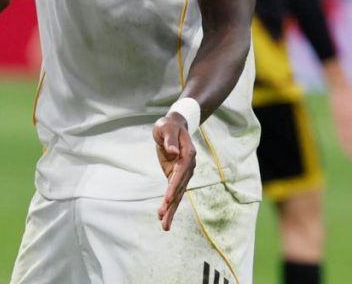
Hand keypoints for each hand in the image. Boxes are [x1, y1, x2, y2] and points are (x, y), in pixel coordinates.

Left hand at [153, 114, 196, 230]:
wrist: (174, 126)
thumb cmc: (169, 126)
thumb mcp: (166, 128)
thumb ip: (169, 140)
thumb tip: (173, 152)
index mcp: (187, 154)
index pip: (180, 173)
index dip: (174, 186)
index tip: (168, 199)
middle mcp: (188, 166)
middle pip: (180, 188)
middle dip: (172, 205)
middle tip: (163, 220)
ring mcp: (183, 173)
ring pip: (178, 194)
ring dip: (171, 210)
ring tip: (164, 226)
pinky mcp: (176, 176)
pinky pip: (174, 192)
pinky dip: (169, 204)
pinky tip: (164, 216)